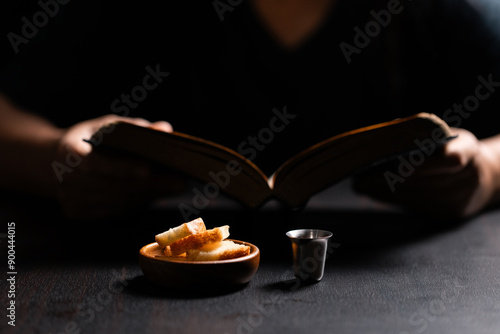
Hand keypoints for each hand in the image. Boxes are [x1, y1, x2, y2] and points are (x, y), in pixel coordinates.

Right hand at [52, 115, 185, 219]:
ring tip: (174, 187)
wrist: (51, 163)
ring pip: (116, 202)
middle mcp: (66, 180)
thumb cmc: (87, 139)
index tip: (149, 170)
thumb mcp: (106, 126)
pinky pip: (114, 211)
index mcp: (68, 153)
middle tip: (179, 181)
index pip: (96, 164)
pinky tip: (156, 195)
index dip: (121, 168)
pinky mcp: (78, 213)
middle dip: (150, 185)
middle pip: (113, 187)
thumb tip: (165, 129)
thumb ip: (134, 128)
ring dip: (148, 196)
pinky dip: (137, 204)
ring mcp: (70, 200)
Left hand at [352, 128, 499, 218]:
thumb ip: (421, 134)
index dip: (423, 164)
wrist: (483, 178)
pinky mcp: (449, 214)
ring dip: (386, 192)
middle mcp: (467, 178)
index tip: (396, 165)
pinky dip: (394, 199)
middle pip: (425, 182)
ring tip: (362, 185)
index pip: (450, 159)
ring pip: (417, 197)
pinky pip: (417, 207)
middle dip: (389, 180)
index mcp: (467, 152)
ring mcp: (459, 199)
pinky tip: (375, 193)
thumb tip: (386, 135)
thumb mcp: (445, 135)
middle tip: (361, 178)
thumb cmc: (453, 150)